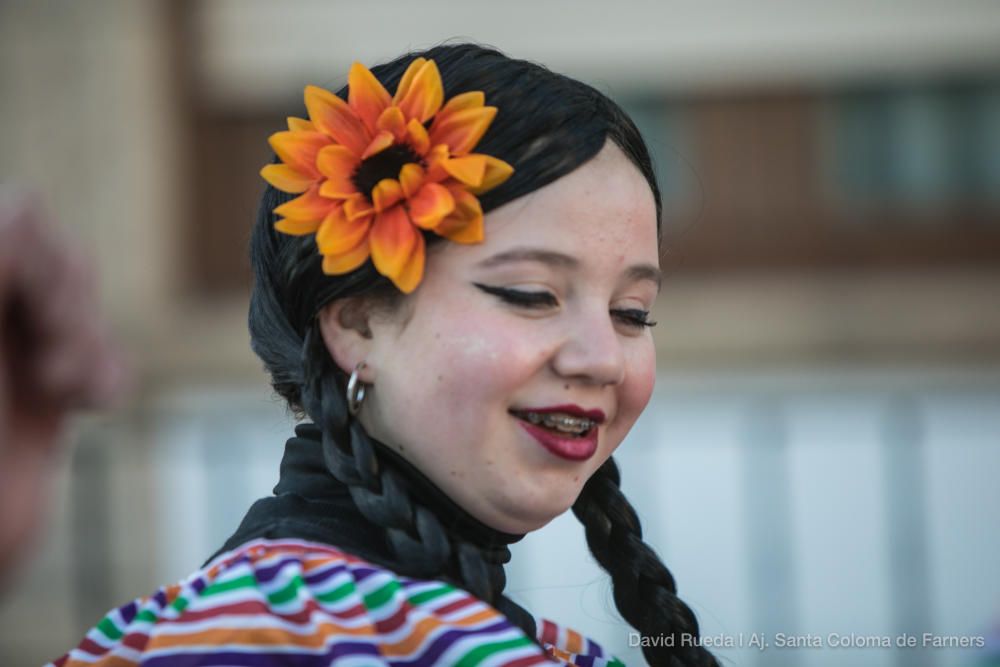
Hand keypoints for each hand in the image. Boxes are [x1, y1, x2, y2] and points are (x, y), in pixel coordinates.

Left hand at [0, 187, 124, 580]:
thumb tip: (26, 204)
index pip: (21, 220)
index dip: (46, 259)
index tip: (41, 311)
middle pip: (61, 260)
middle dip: (74, 308)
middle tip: (52, 364)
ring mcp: (19, 352)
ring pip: (88, 305)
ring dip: (93, 345)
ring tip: (66, 391)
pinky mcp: (51, 393)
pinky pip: (107, 356)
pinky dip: (111, 375)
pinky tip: (92, 405)